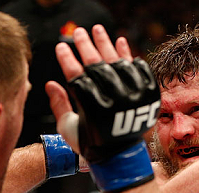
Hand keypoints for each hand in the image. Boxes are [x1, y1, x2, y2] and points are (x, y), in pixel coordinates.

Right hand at [47, 25, 158, 192]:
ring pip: (119, 64)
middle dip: (85, 46)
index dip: (68, 60)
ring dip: (107, 44)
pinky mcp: (148, 96)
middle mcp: (115, 103)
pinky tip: (121, 44)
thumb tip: (49, 84)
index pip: (77, 77)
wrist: (120, 157)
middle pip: (97, 66)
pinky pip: (140, 70)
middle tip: (78, 32)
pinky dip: (130, 56)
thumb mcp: (68, 127)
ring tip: (98, 31)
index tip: (61, 46)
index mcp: (93, 110)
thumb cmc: (90, 142)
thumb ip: (59, 105)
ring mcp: (135, 98)